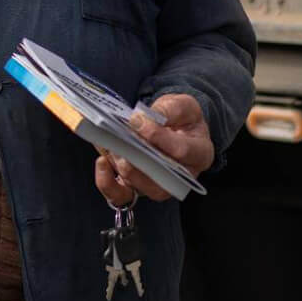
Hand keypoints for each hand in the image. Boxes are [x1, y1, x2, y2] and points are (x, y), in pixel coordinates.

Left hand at [93, 94, 214, 204]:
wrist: (176, 127)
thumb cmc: (182, 118)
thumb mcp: (183, 105)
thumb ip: (169, 110)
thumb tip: (144, 118)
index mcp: (200, 153)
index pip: (182, 151)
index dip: (158, 137)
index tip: (137, 122)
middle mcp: (182, 177)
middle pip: (161, 178)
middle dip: (138, 159)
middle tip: (121, 140)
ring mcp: (159, 185)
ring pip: (142, 189)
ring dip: (124, 168)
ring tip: (112, 147)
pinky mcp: (138, 187)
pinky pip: (123, 195)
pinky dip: (108, 183)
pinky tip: (102, 163)